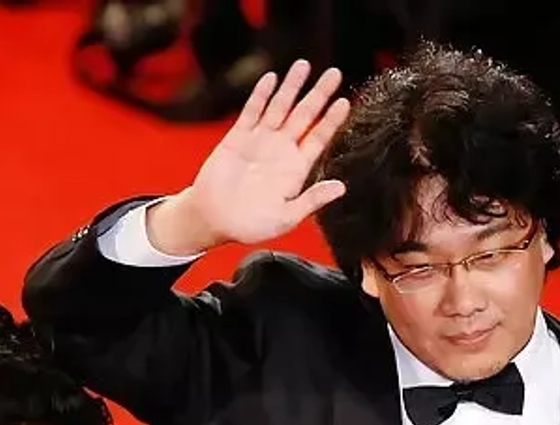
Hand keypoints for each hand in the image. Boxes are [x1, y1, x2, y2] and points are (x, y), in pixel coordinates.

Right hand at [149, 60, 349, 255]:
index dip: (332, 120)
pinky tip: (271, 78)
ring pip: (280, 107)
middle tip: (334, 73)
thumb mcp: (287, 217)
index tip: (345, 102)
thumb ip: (312, 200)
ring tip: (304, 65)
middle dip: (319, 94)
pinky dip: (261, 95)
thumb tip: (341, 187)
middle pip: (304, 116)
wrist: (215, 219)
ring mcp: (260, 141)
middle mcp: (281, 150)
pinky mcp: (238, 137)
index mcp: (296, 169)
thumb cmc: (251, 224)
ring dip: (292, 87)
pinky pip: (252, 111)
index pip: (319, 138)